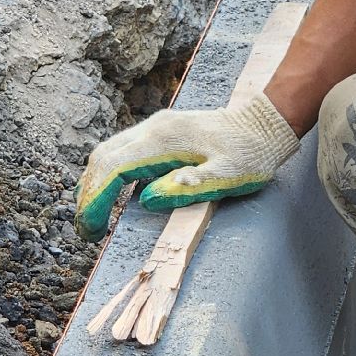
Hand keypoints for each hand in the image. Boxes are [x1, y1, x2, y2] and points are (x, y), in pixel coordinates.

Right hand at [73, 92, 300, 241]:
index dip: (95, 200)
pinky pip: (123, 150)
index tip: (91, 230)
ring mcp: (155, 127)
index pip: (112, 169)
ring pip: (109, 152)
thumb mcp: (228, 176)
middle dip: (88, 195)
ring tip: (95, 218)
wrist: (266, 124)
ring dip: (96, 184)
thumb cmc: (251, 154)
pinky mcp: (162, 132)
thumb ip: (189, 186)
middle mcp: (152, 129)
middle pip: (102, 158)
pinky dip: (109, 174)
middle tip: (88, 232)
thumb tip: (148, 199)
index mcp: (163, 141)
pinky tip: (114, 196)